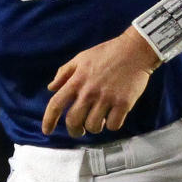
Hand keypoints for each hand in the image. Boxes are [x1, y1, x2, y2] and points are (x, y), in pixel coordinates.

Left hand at [41, 27, 160, 137]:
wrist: (134, 50)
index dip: (49, 120)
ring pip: (94, 126)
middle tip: (80, 129)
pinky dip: (112, 125)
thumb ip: (64, 73)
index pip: (56, 104)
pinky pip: (114, 125)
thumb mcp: (81, 58)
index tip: (46, 131)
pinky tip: (113, 117)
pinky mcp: (123, 104)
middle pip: (73, 121)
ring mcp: (107, 98)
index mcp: (77, 80)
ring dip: (94, 127)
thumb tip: (51, 88)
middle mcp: (89, 92)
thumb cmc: (106, 52)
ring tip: (99, 120)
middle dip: (75, 130)